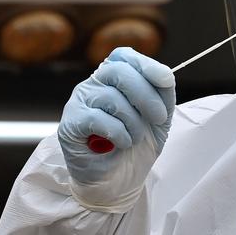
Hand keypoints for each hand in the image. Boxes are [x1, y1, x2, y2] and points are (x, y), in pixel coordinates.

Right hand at [57, 47, 174, 211]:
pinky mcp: (69, 125)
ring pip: (111, 98)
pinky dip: (118, 133)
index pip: (123, 55)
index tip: (167, 80)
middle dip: (145, 95)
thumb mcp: (159, 116)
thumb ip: (163, 93)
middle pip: (118, 71)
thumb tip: (166, 75)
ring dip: (133, 121)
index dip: (145, 64)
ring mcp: (78, 102)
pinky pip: (97, 119)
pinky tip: (123, 143)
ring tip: (136, 137)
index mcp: (113, 77)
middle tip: (160, 118)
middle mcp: (93, 84)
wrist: (119, 180)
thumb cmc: (138, 143)